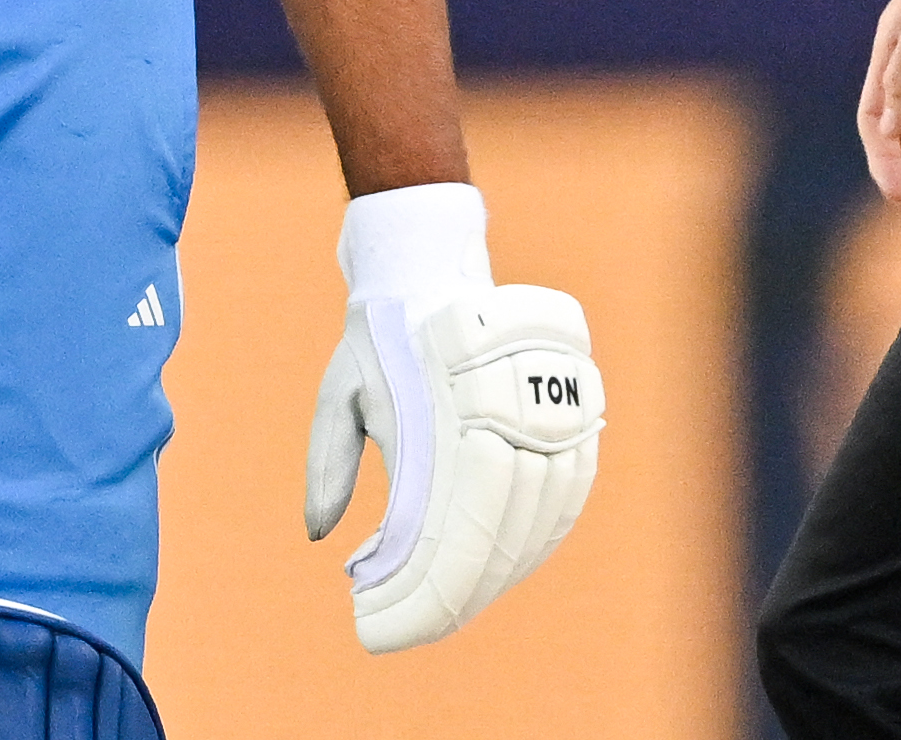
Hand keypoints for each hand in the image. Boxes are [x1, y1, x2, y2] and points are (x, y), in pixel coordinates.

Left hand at [305, 185, 602, 653]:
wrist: (438, 272)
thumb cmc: (378, 339)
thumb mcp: (338, 392)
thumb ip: (329, 462)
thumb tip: (323, 537)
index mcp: (443, 412)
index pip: (442, 536)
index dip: (415, 597)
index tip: (370, 626)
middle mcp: (506, 418)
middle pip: (490, 546)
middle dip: (442, 602)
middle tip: (394, 628)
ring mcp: (551, 421)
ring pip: (531, 535)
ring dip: (485, 584)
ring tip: (431, 609)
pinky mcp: (578, 426)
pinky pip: (561, 509)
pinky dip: (523, 552)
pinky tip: (487, 577)